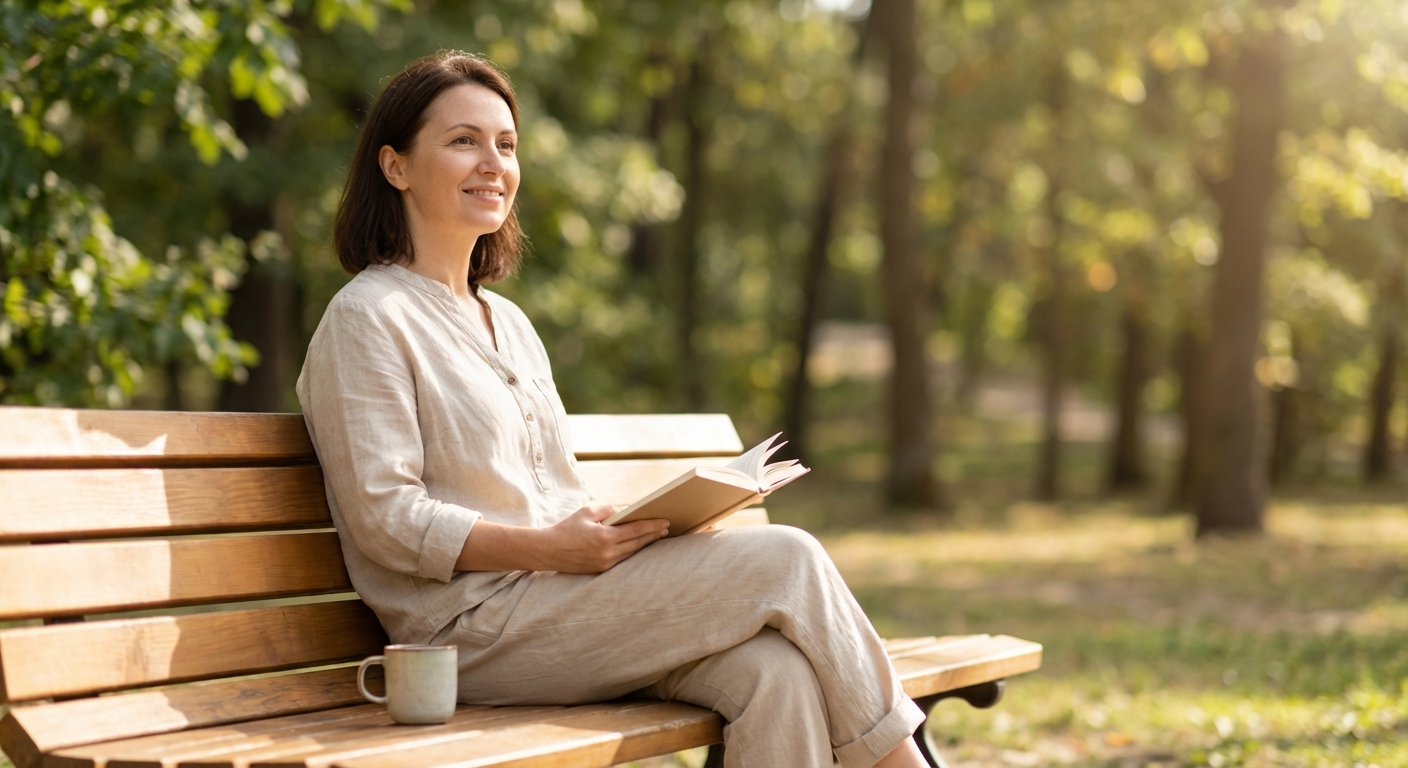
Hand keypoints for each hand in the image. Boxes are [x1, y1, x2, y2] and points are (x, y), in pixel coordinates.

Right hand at [537, 503, 669, 572]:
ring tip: (656, 536)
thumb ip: (610, 509)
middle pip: (638, 543)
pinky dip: (632, 550)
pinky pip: (622, 559)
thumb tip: (627, 511)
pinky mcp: (601, 570)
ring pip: (632, 552)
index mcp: (605, 537)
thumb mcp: (588, 511)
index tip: (665, 521)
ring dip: (645, 544)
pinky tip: (639, 545)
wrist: (549, 551)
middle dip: (653, 535)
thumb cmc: (568, 527)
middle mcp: (608, 553)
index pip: (636, 530)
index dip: (653, 525)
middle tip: (666, 528)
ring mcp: (605, 564)